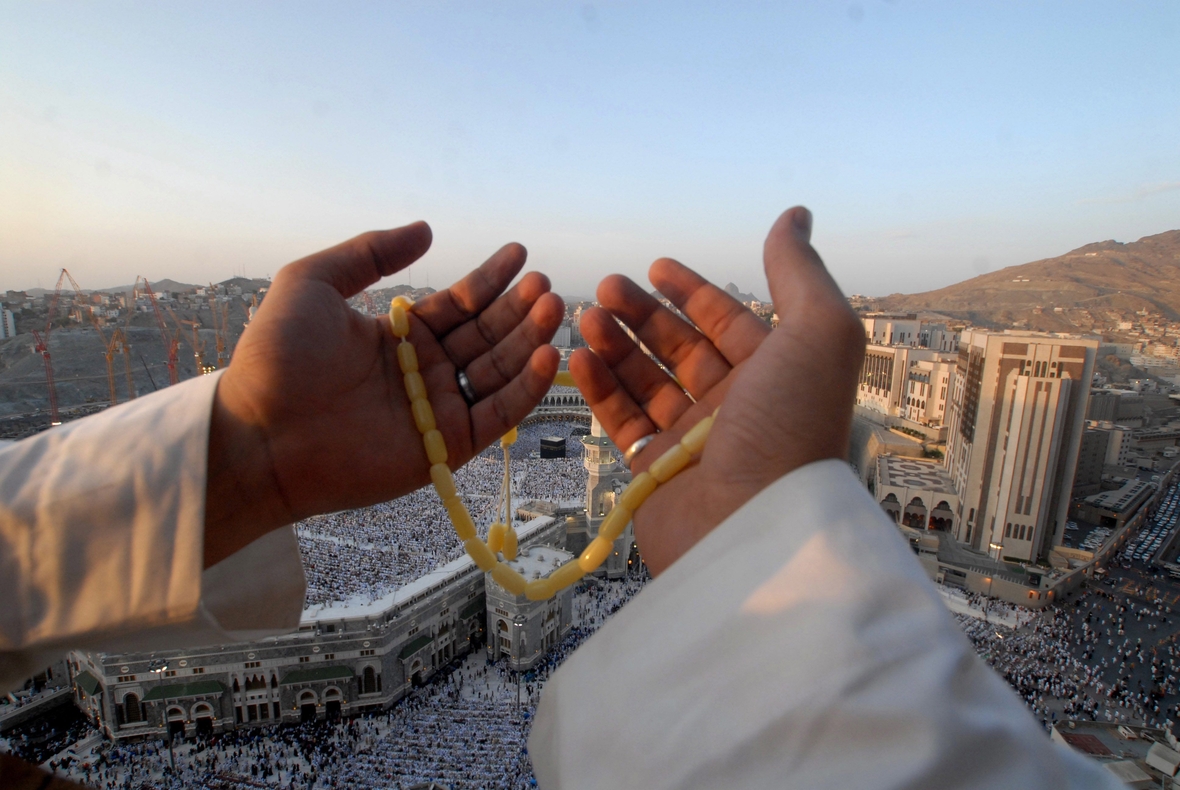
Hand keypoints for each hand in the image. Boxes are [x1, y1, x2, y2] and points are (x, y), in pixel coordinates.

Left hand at [204, 222, 562, 566]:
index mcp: (398, 335)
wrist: (261, 435)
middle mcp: (424, 370)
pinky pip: (496, 415)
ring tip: (553, 308)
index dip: (489, 278)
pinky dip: (525, 389)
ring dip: (529, 340)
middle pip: (486, 334)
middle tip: (544, 283)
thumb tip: (425, 229)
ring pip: (498, 370)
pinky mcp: (446, 446)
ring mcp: (438, 409)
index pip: (458, 303)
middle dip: (518, 307)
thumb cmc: (277, 359)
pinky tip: (544, 356)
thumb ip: (369, 252)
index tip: (519, 253)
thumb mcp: (312, 282)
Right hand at [570, 207, 863, 574]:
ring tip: (586, 318)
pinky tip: (578, 358)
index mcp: (777, 376)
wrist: (752, 528)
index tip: (655, 267)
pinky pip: (623, 422)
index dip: (694, 291)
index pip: (730, 322)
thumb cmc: (788, 429)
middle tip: (605, 289)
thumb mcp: (816, 333)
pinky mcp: (656, 473)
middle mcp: (738, 408)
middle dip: (644, 315)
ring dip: (616, 346)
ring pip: (647, 382)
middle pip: (682, 348)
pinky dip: (600, 389)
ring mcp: (696, 443)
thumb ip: (799, 271)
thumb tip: (796, 214)